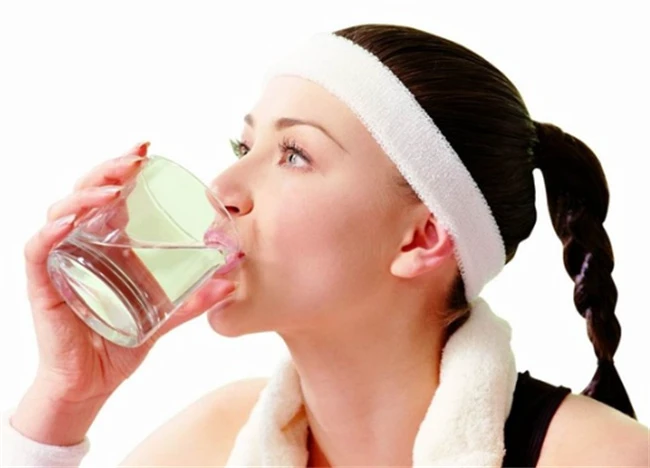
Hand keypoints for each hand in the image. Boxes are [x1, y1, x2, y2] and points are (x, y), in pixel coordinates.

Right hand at [11, 142, 236, 444]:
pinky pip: (39, 251)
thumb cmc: (119, 343)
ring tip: (112, 189)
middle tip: (134, 159)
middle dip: (108, 170)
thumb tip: (231, 283)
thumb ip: (193, 302)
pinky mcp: (44, 285)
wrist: (92, 383)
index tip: (147, 150)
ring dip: (84, 196)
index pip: (110, 195)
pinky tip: (70, 223)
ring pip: (60, 214)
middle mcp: (81, 245)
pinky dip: (51, 234)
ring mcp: (60, 261)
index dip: (123, 168)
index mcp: (108, 245)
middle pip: (86, 194)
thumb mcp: (163, 316)